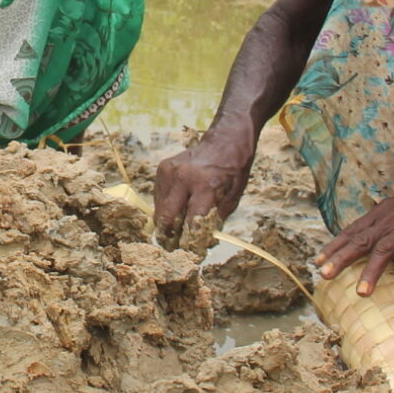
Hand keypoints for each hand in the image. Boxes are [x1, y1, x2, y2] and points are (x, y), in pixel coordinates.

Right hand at [154, 127, 258, 248]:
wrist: (225, 140)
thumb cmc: (233, 169)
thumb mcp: (234, 195)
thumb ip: (217, 218)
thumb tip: (203, 239)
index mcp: (205, 185)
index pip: (192, 222)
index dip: (190, 240)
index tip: (190, 252)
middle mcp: (183, 178)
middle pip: (168, 216)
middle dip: (169, 235)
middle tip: (172, 246)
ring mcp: (170, 171)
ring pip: (159, 207)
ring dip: (165, 221)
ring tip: (174, 229)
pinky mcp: (162, 168)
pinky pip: (159, 195)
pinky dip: (165, 206)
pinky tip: (175, 208)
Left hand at [316, 173, 393, 290]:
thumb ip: (384, 225)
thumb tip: (369, 244)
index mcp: (381, 213)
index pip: (352, 230)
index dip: (334, 246)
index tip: (317, 261)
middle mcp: (390, 219)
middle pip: (361, 240)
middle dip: (341, 258)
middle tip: (324, 275)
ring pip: (384, 250)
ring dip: (371, 272)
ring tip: (362, 293)